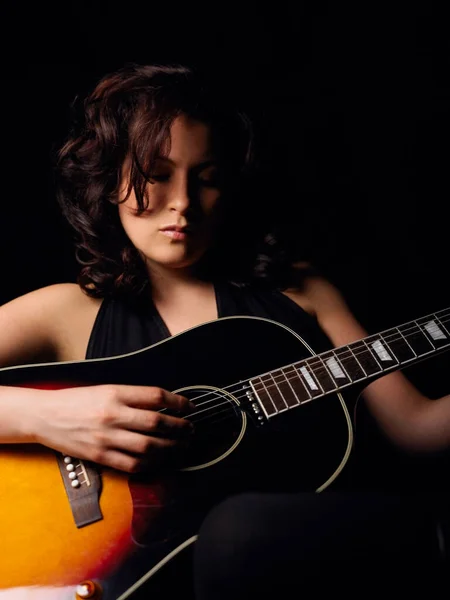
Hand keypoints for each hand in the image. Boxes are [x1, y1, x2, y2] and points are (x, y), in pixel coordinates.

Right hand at [31, 384, 193, 472]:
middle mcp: (112, 415)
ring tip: (181, 445)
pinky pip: (132, 464)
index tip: (189, 406)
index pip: (155, 396)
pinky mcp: (100, 456)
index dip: (177, 402)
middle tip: (191, 429)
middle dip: (180, 427)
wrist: (44, 415)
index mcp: (115, 393)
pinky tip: (160, 460)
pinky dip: (151, 464)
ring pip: (149, 446)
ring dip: (171, 447)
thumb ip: (132, 396)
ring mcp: (106, 437)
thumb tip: (162, 404)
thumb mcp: (105, 389)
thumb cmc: (76, 400)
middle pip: (157, 422)